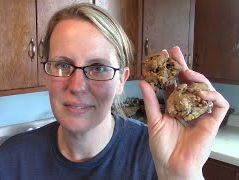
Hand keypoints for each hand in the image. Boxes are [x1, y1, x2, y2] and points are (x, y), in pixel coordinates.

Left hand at [139, 46, 229, 179]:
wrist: (172, 166)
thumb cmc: (162, 147)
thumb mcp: (154, 121)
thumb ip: (150, 101)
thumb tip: (143, 81)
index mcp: (175, 106)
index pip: (173, 84)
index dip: (169, 70)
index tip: (163, 56)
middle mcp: (188, 107)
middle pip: (188, 82)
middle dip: (183, 66)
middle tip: (176, 52)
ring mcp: (201, 113)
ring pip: (205, 89)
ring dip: (197, 78)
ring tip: (186, 70)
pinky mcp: (212, 122)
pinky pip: (219, 105)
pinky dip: (214, 96)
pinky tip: (202, 92)